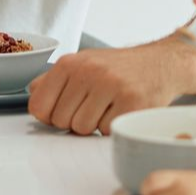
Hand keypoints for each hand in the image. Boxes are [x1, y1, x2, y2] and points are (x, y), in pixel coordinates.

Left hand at [27, 44, 186, 135]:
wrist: (161, 63)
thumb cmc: (119, 68)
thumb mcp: (83, 63)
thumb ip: (54, 79)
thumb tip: (33, 93)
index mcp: (71, 63)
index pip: (39, 106)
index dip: (50, 115)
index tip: (65, 110)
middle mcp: (89, 71)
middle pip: (61, 121)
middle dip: (75, 121)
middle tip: (93, 107)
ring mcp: (111, 86)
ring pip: (82, 129)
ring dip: (94, 125)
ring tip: (108, 108)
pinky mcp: (131, 102)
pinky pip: (105, 131)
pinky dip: (112, 127)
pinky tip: (121, 110)